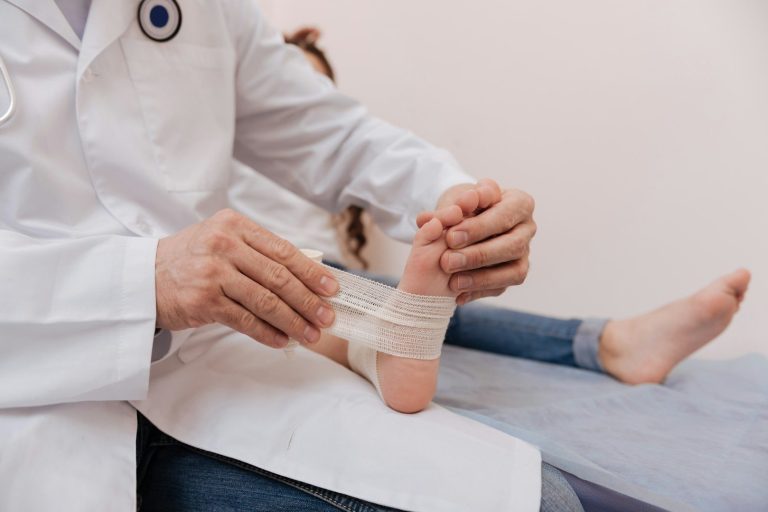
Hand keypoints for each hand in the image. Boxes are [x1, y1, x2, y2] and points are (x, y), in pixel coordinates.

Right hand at [155, 209, 338, 346]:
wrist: (143, 276)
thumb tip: (308, 277)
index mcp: (235, 225)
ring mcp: (213, 272)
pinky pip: (245, 320)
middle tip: (328, 317)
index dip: (312, 272)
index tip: (332, 288)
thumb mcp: (222, 241)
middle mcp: (224, 244)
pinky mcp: (204, 300)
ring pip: (265, 300)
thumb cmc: (191, 260)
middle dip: (308, 300)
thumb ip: (258, 253)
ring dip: (293, 321)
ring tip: (311, 334)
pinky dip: (267, 333)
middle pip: (279, 277)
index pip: (283, 251)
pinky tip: (282, 341)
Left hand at [417, 179, 535, 304]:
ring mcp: (524, 253)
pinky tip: (458, 294)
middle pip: (513, 245)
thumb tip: (438, 217)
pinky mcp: (516, 274)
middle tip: (448, 261)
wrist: (463, 223)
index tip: (451, 237)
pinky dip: (479, 291)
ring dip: (482, 278)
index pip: (505, 214)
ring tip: (453, 281)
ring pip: (514, 271)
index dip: (478, 227)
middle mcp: (527, 228)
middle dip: (479, 255)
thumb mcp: (454, 200)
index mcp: (519, 202)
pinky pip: (503, 287)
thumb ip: (448, 208)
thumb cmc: (463, 206)